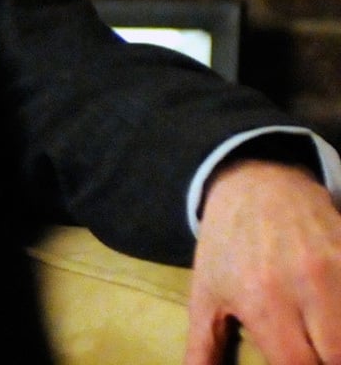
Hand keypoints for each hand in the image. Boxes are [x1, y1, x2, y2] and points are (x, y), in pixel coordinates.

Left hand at [187, 159, 340, 364]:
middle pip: (338, 355)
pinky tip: (334, 318)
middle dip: (327, 361)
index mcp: (263, 301)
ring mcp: (339, 271)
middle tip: (312, 352)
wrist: (258, 184)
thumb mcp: (206, 294)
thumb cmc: (227, 244)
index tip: (293, 364)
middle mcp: (306, 288)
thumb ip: (203, 346)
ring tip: (326, 340)